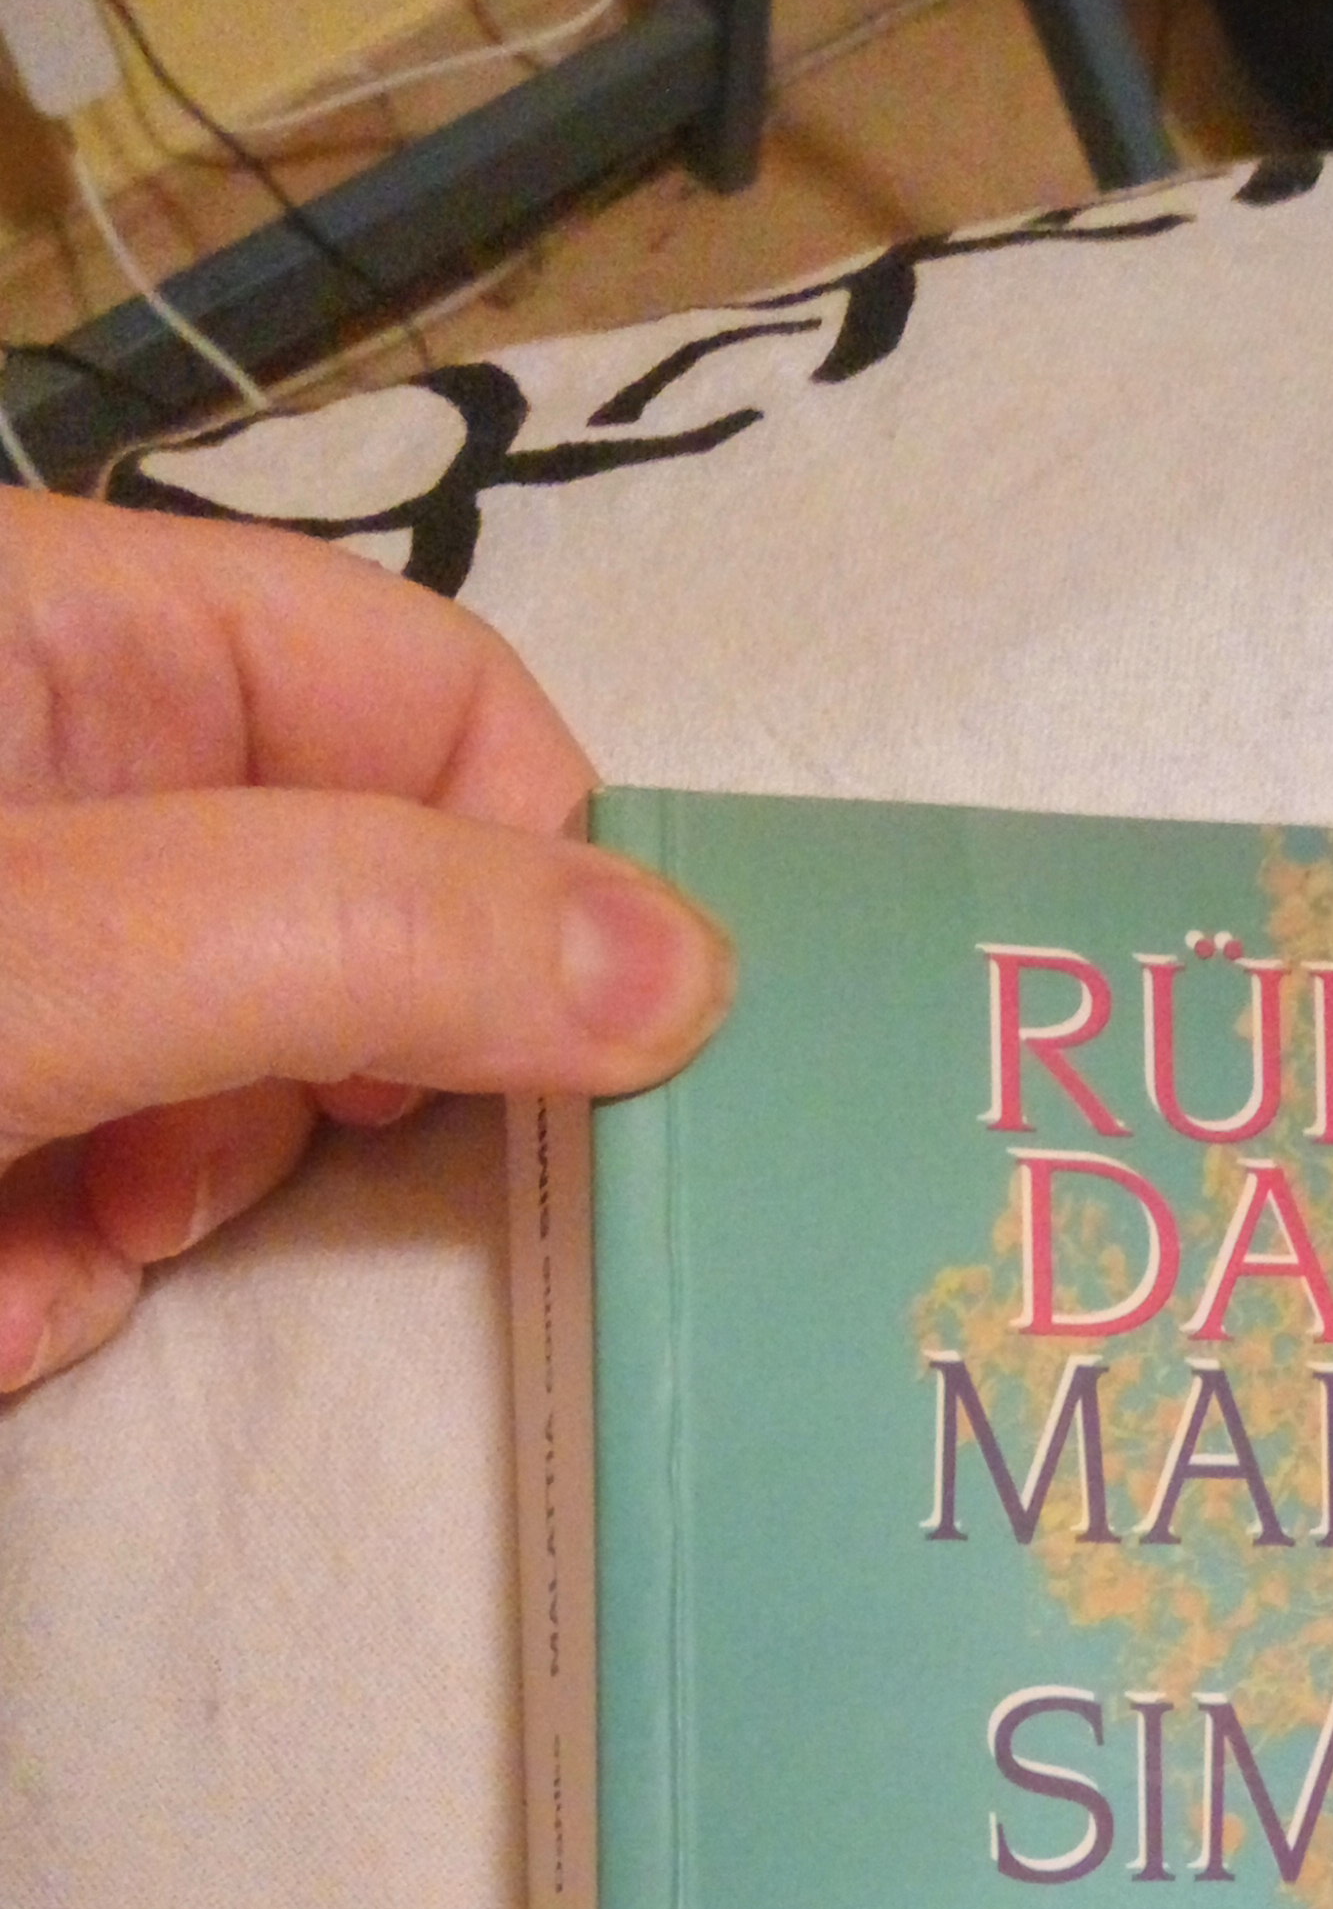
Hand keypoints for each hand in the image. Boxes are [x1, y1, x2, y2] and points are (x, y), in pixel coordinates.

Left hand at [0, 488, 733, 1394]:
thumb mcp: (57, 953)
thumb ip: (367, 938)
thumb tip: (688, 971)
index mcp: (72, 629)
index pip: (430, 697)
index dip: (527, 870)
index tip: (546, 1062)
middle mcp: (56, 773)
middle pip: (348, 919)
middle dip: (298, 1096)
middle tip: (190, 1173)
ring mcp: (14, 954)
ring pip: (220, 1094)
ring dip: (156, 1217)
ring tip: (19, 1255)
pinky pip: (90, 1199)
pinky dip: (42, 1280)